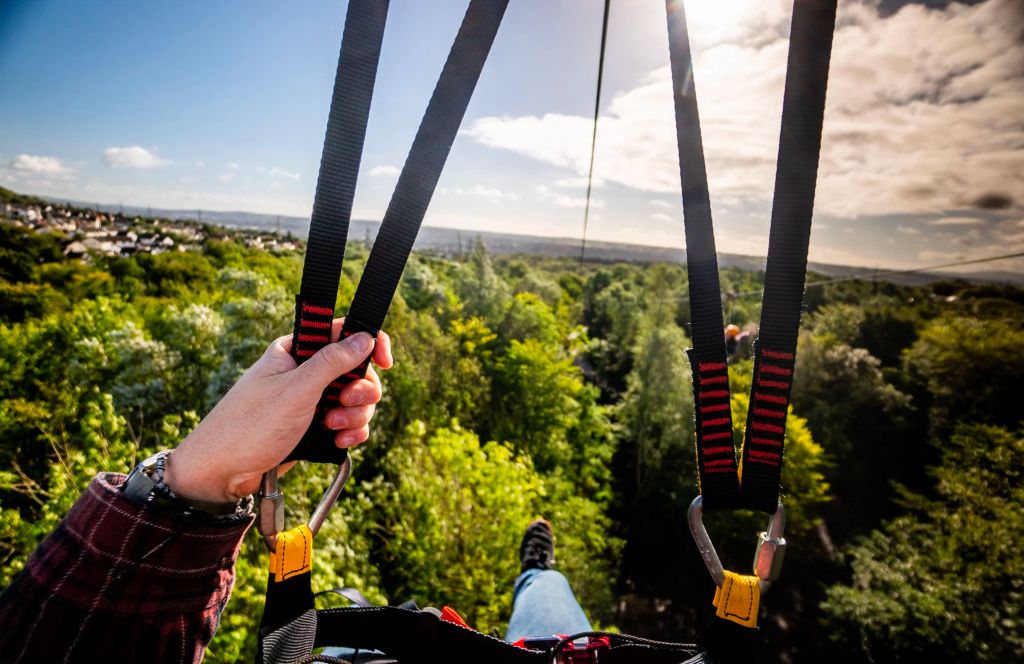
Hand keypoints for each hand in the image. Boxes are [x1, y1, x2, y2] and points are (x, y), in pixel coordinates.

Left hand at [164, 319, 392, 503]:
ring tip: (333, 429)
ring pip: (356, 399)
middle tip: (346, 404)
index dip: (369, 343)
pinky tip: (340, 442)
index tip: (385, 362)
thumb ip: (332, 362)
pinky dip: (351, 432)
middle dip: (360, 391)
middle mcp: (305, 372)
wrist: (221, 474)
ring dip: (354, 415)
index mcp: (295, 350)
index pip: (343, 332)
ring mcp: (311, 400)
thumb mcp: (295, 390)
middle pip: (357, 370)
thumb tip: (365, 336)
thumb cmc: (249, 427)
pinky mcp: (315, 426)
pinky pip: (348, 423)